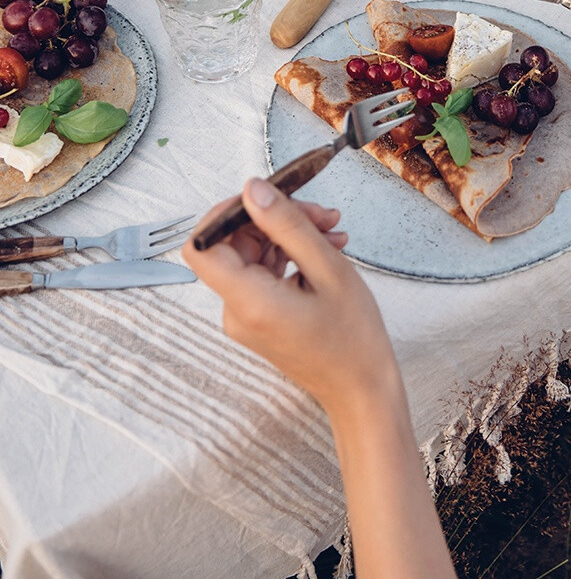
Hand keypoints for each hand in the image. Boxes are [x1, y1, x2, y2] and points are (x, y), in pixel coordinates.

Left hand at [182, 180, 400, 422]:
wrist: (361, 389)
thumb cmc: (353, 338)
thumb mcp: (328, 269)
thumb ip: (287, 225)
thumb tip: (252, 188)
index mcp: (248, 301)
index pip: (202, 245)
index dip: (226, 212)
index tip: (266, 197)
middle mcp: (236, 311)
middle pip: (233, 244)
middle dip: (273, 218)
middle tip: (321, 213)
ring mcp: (245, 316)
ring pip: (252, 254)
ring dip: (288, 234)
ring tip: (333, 231)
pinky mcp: (258, 317)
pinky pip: (263, 272)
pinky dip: (291, 254)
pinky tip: (325, 248)